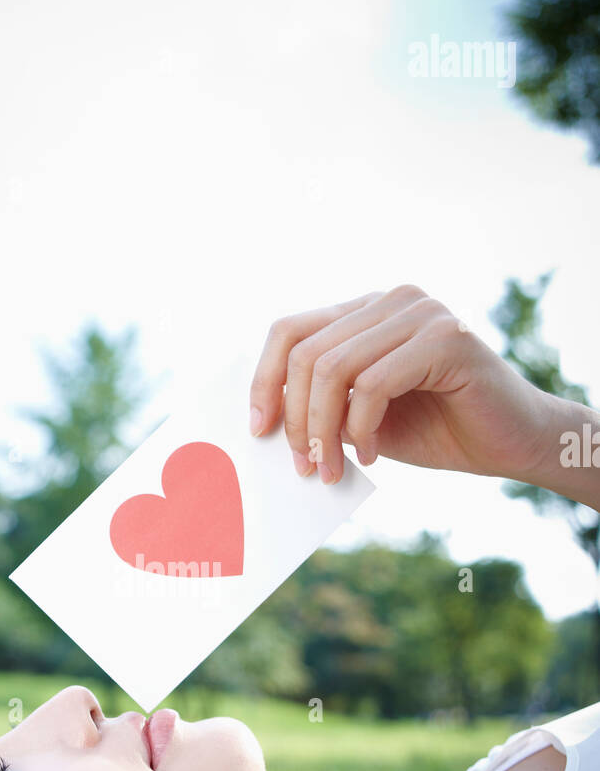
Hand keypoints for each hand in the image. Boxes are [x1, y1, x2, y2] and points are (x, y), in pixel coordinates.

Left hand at [249, 284, 555, 485]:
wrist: (511, 443)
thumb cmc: (437, 430)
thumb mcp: (362, 419)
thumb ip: (322, 406)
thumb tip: (265, 419)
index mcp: (366, 311)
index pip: (290, 330)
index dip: (263, 381)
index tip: (258, 430)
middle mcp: (390, 300)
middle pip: (306, 352)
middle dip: (296, 419)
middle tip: (305, 467)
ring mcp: (420, 312)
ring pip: (334, 369)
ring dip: (325, 431)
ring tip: (332, 470)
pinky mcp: (445, 337)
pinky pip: (373, 384)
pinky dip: (363, 429)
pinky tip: (375, 455)